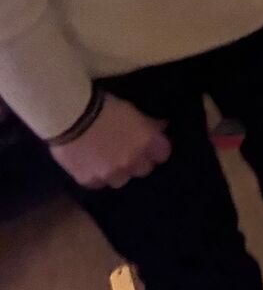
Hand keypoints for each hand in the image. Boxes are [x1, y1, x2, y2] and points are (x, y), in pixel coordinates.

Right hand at [49, 94, 169, 190]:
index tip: (152, 144)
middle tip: (128, 151)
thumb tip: (161, 128)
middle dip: (139, 161)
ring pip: (121, 180)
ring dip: (118, 171)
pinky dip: (97, 175)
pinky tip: (91, 163)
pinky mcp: (89, 181)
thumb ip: (148, 124)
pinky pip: (98, 183)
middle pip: (143, 170)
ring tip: (108, 159)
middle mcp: (131, 162)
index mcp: (146, 143)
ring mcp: (110, 174)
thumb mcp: (132, 110)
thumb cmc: (105, 106)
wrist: (72, 116)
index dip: (157, 148)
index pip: (163, 154)